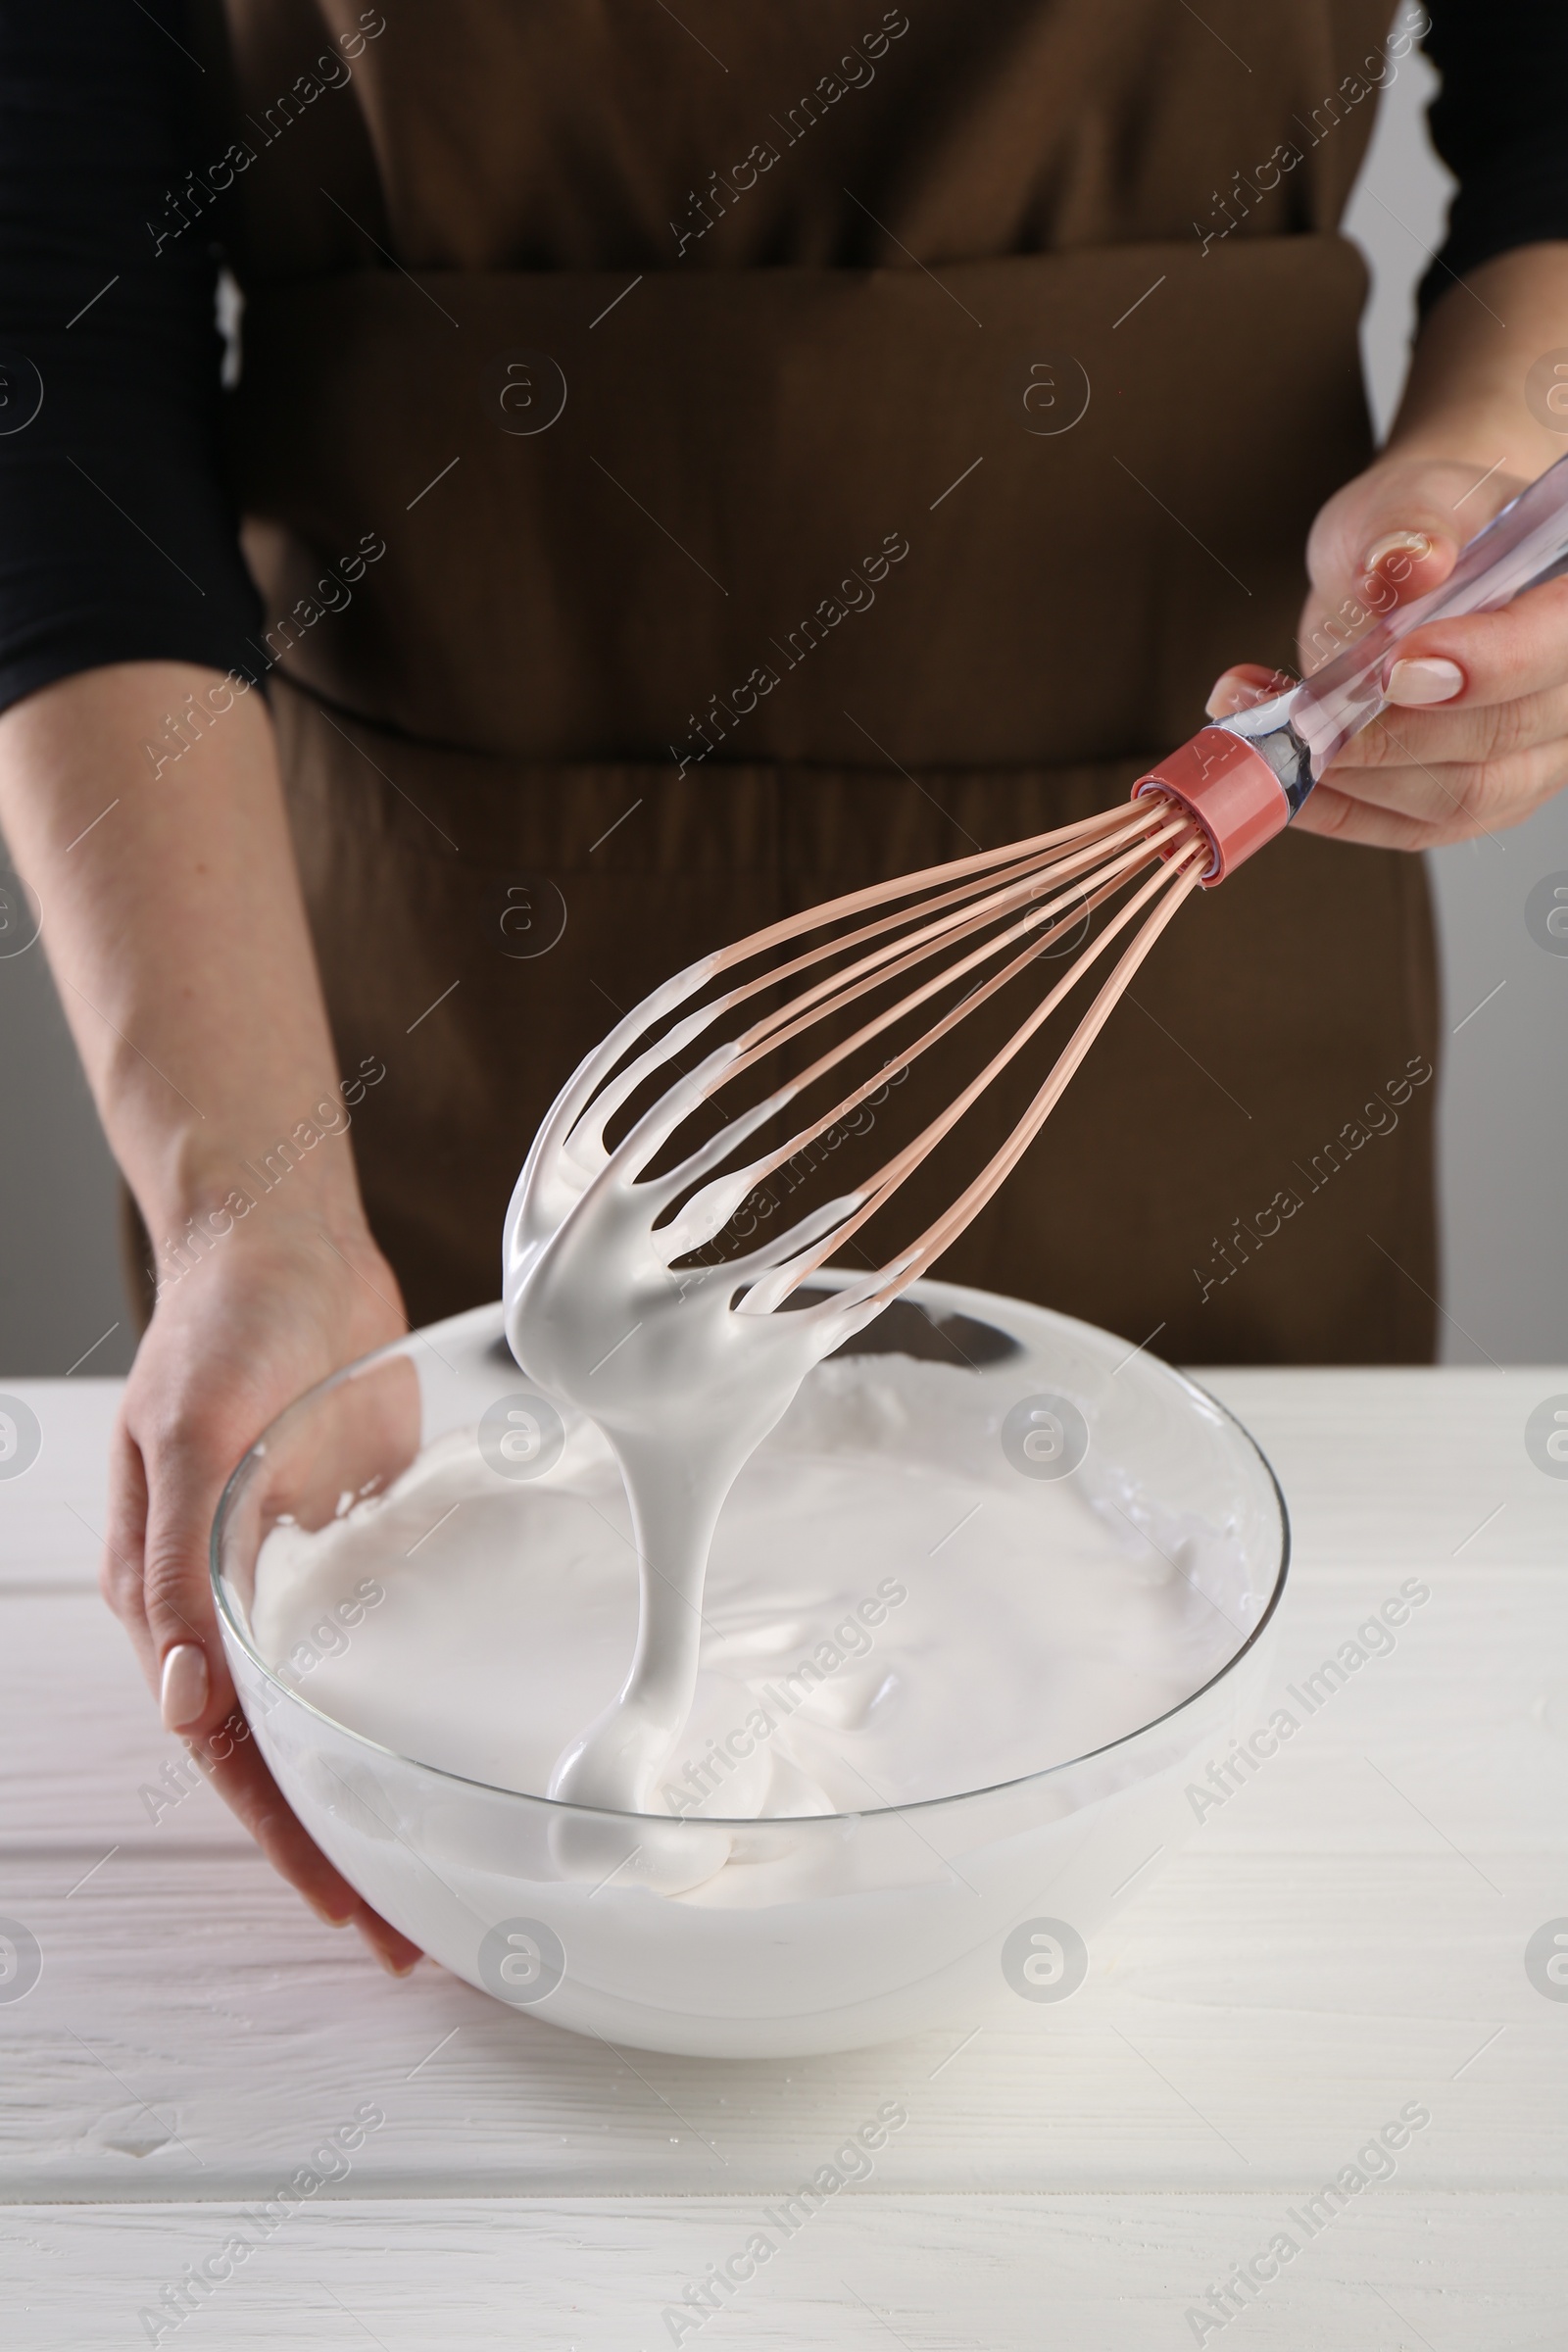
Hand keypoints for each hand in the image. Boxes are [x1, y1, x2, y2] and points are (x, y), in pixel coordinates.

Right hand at [101, 1207, 422, 1973]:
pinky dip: (410, 1701)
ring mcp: (296, 1576)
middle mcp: (230, 1605)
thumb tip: (179, 1700)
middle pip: (282, 1752)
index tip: (351, 1907)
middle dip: (340, 1842)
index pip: (229, 1750)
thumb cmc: (221, 1325)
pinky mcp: (356, 1540)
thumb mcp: (188, 1433)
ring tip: (444, 1862)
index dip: (287, 1836)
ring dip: (377, 1786)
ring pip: (333, 1710)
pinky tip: (463, 1742)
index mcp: (171, 1597)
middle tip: (416, 1926)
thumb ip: (176, 1564)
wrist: (284, 1240)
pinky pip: (383, 1641)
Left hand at [1206, 451, 1567, 848]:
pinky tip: (1285, 771)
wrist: (1419, 566)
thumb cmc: (1429, 528)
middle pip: (1502, 734)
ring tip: (1265, 725)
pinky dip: (1337, 807)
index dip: (1486, 665)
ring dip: (1349, 773)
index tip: (1393, 668)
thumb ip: (1413, 524)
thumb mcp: (1415, 496)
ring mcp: (1538, 756)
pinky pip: (1410, 828)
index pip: (1560, 644)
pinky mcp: (1480, 802)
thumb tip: (1410, 559)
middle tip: (1299, 705)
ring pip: (1454, 796)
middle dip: (1388, 729)